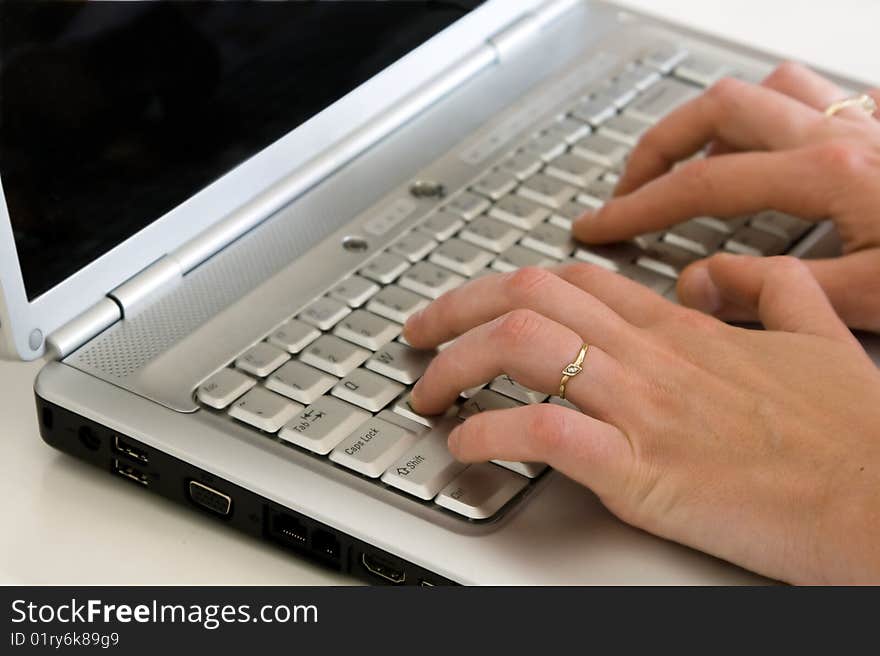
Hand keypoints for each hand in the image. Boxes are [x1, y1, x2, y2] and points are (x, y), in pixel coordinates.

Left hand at [403, 262, 879, 583]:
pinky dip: (492, 433)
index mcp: (682, 329)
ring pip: (524, 349)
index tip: (471, 305)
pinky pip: (546, 433)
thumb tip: (710, 273)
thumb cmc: (853, 432)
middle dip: (455, 311)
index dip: (505, 286)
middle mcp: (651, 359)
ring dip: (458, 366)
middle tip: (419, 335)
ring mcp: (643, 410)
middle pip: (528, 301)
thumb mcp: (815, 334)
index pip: (570, 281)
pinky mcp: (643, 471)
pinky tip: (467, 444)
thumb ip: (762, 288)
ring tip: (428, 390)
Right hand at [571, 62, 879, 331]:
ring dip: (711, 121)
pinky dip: (771, 114)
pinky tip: (766, 147)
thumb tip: (702, 285)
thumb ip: (781, 296)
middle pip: (718, 110)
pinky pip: (813, 95)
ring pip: (764, 88)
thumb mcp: (878, 300)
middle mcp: (842, 133)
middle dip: (658, 148)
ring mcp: (865, 120)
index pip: (703, 184)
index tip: (599, 226)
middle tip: (627, 188)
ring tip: (685, 160)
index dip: (639, 208)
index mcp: (831, 175)